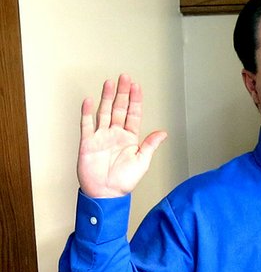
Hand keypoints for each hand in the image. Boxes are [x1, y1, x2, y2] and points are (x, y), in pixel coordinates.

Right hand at [77, 75, 166, 198]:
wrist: (105, 194)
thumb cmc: (123, 182)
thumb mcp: (142, 162)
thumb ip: (150, 145)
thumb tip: (163, 133)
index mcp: (129, 138)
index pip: (133, 114)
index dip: (135, 100)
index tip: (137, 87)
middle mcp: (115, 135)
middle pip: (119, 109)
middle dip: (122, 93)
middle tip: (125, 78)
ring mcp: (101, 137)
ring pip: (104, 112)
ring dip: (106, 98)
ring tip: (109, 83)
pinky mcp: (88, 143)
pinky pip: (86, 124)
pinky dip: (86, 112)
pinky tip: (88, 100)